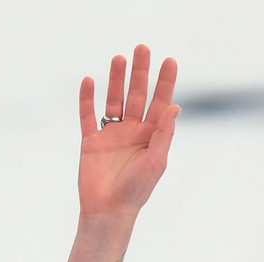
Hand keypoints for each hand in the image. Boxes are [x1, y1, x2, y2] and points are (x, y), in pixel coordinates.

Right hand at [77, 45, 179, 218]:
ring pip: (114, 100)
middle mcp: (133, 132)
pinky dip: (87, 99)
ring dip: (116, 80)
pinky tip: (89, 81)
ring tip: (118, 58)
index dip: (165, 83)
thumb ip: (164, 134)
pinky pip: (88, 115)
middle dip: (140, 73)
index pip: (161, 103)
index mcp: (152, 137)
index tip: (169, 61)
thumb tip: (175, 107)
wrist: (109, 210)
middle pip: (138, 95)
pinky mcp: (91, 141)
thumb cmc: (137, 190)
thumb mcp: (156, 161)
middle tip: (142, 48)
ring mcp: (112, 135)